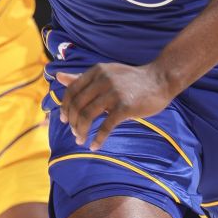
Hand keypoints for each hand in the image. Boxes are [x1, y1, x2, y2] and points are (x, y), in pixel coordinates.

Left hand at [57, 62, 174, 148]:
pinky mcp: (125, 107)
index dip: (65, 107)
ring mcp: (114, 93)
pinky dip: (98, 139)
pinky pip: (106, 126)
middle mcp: (103, 80)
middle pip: (77, 105)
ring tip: (81, 141)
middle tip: (75, 134)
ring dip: (81, 131)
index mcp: (96, 71)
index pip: (71, 91)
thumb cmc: (131, 80)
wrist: (160, 80)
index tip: (65, 120)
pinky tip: (94, 146)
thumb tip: (57, 76)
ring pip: (87, 116)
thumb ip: (81, 78)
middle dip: (73, 122)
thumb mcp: (105, 74)